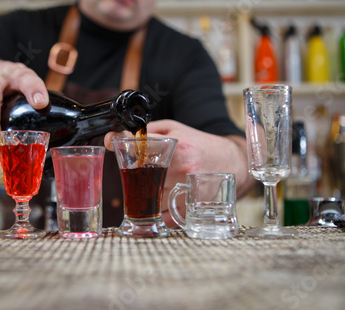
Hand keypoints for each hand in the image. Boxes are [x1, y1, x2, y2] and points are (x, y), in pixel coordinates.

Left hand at [105, 119, 250, 227]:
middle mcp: (183, 167)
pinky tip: (159, 204)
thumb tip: (119, 136)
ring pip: (151, 199)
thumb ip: (148, 130)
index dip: (123, 146)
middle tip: (137, 175)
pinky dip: (157, 213)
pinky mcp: (193, 207)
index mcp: (178, 145)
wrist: (231, 161)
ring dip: (146, 196)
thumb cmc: (198, 143)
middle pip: (142, 178)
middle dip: (135, 176)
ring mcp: (188, 189)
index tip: (113, 145)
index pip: (141, 147)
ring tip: (154, 188)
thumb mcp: (175, 128)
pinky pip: (164, 216)